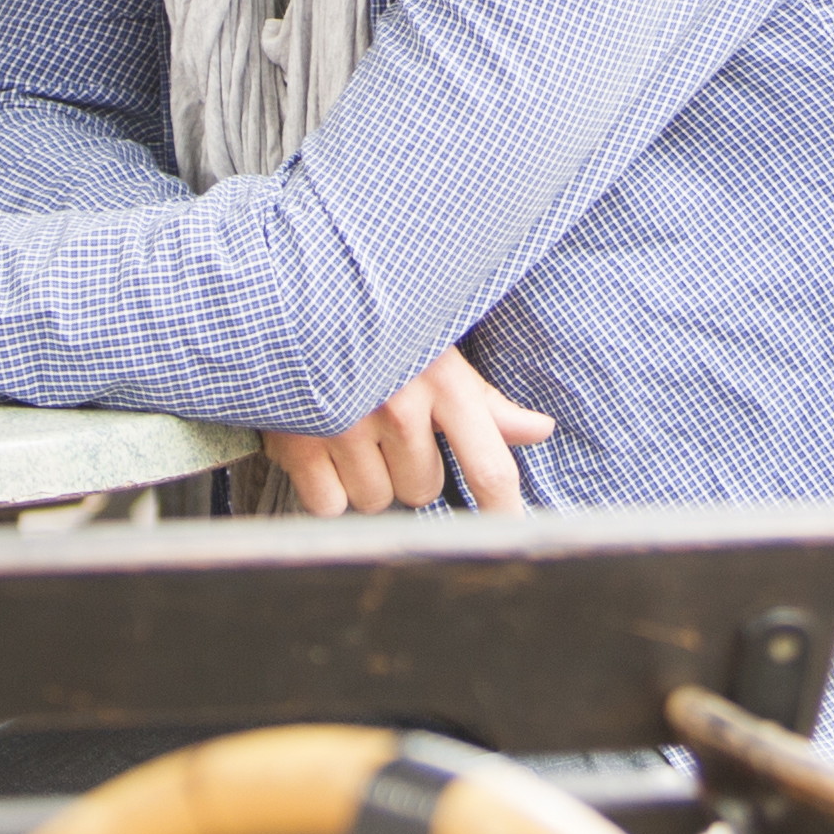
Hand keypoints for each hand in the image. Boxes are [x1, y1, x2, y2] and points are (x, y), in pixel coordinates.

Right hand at [262, 348, 556, 517]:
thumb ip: (486, 401)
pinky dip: (324, 485)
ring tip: (349, 426)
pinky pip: (329, 504)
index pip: (489, 468)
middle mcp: (399, 408)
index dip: (504, 512)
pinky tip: (319, 443)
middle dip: (408, 467)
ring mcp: (346, 427)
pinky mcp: (298, 443)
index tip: (514, 536)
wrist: (292, 297)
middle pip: (423, 490)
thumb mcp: (437, 352)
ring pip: (376, 500)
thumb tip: (541, 431)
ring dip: (365, 476)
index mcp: (444, 383)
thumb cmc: (376, 327)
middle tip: (385, 423)